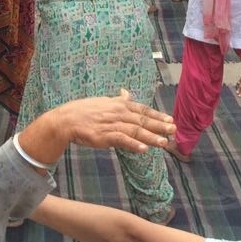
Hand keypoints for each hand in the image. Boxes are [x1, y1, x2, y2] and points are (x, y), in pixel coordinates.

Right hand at [53, 90, 174, 154]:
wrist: (66, 119)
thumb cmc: (84, 110)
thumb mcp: (103, 100)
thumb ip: (118, 99)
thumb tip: (127, 92)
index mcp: (120, 105)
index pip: (143, 110)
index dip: (158, 115)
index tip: (171, 120)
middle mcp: (118, 113)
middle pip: (143, 120)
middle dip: (160, 126)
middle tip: (174, 130)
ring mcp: (112, 124)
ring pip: (135, 131)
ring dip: (150, 137)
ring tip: (164, 143)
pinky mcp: (104, 136)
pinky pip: (121, 140)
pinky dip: (133, 145)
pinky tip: (143, 149)